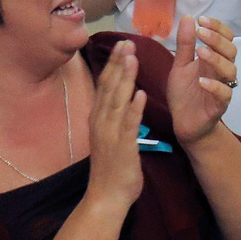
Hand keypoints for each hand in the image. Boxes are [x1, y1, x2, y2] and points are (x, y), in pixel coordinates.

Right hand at [86, 42, 147, 211]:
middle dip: (118, 64)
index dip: (113, 65)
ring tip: (133, 58)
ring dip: (125, 79)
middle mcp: (101, 123)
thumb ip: (114, 119)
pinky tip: (141, 93)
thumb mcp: (110, 138)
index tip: (121, 46)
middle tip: (126, 42)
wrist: (106, 198)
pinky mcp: (122, 147)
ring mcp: (110, 134)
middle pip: (109, 88)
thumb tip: (121, 101)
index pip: (105, 86)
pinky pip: (128, 124)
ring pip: (117, 101)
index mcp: (99, 119)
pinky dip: (134, 108)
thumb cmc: (112, 169)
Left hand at [167, 16, 236, 142]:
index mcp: (213, 60)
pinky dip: (215, 86)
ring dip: (217, 59)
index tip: (202, 20)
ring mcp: (222, 88)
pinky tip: (202, 81)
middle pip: (231, 51)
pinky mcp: (219, 106)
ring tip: (201, 53)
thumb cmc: (185, 95)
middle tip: (202, 32)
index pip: (225, 38)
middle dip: (218, 39)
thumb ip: (185, 44)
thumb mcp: (180, 65)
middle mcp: (220, 72)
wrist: (184, 123)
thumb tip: (188, 18)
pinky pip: (224, 94)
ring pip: (231, 70)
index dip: (218, 28)